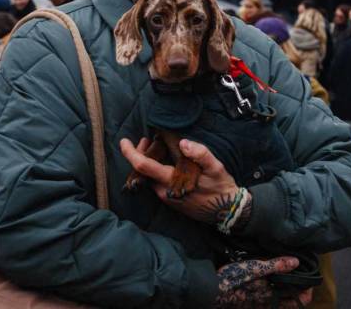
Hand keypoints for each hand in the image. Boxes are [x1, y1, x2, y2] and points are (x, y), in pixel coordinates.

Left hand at [120, 138, 241, 224]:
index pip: (143, 167)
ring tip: (154, 146)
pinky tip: (163, 161)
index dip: (130, 153)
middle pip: (143, 171)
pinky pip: (156, 183)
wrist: (227, 211)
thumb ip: (200, 154)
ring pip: (149, 177)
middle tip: (144, 139)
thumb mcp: (216, 167)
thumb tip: (183, 143)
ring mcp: (167, 198)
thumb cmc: (221, 188)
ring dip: (148, 161)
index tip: (123, 141)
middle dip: (140, 154)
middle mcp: (164, 192)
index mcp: (171, 181)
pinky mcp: (171, 200)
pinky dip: (155, 170)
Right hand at [215, 257, 311, 307]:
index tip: (309, 282)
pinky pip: (267, 303)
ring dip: (285, 296)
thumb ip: (276, 265)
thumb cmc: (235, 278)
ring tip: (286, 282)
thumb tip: (296, 261)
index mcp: (273, 296)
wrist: (213, 291)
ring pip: (279, 303)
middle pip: (290, 304)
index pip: (298, 301)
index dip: (306, 293)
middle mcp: (268, 304)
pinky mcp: (249, 305)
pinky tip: (268, 286)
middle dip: (297, 294)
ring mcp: (258, 306)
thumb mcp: (256, 268)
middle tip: (301, 281)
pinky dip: (272, 297)